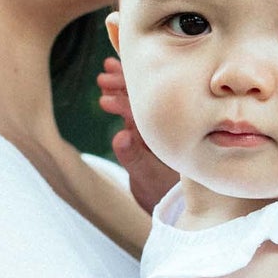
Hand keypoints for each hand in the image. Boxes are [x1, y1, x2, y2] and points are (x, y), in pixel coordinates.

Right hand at [96, 55, 177, 212]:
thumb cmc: (160, 193)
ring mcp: (157, 125)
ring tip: (104, 76)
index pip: (152, 107)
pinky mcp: (148, 129)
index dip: (130, 97)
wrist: (166, 203)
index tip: (110, 92)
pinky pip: (135, 108)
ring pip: (140, 99)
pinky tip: (108, 90)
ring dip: (122, 87)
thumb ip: (134, 159)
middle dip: (126, 84)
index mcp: (172, 131)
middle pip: (148, 97)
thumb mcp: (146, 179)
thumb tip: (120, 137)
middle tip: (105, 74)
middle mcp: (167, 124)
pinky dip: (122, 98)